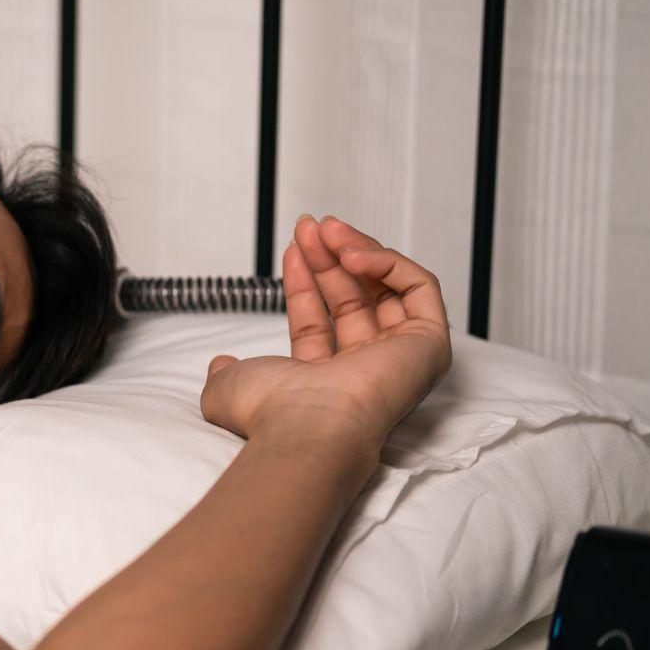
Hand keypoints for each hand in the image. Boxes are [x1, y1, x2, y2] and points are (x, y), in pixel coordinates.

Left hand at [201, 214, 452, 449]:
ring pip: (387, 288)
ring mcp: (401, 358)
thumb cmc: (270, 411)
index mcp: (326, 381)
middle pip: (355, 299)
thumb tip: (219, 364)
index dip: (305, 280)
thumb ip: (224, 373)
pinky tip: (353, 254)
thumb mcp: (229, 386)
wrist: (306, 424)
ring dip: (356, 250)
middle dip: (330, 257)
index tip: (292, 246)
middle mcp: (367, 370)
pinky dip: (389, 262)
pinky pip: (420, 287)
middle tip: (309, 226)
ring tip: (327, 229)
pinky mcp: (430, 344)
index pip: (319, 320)